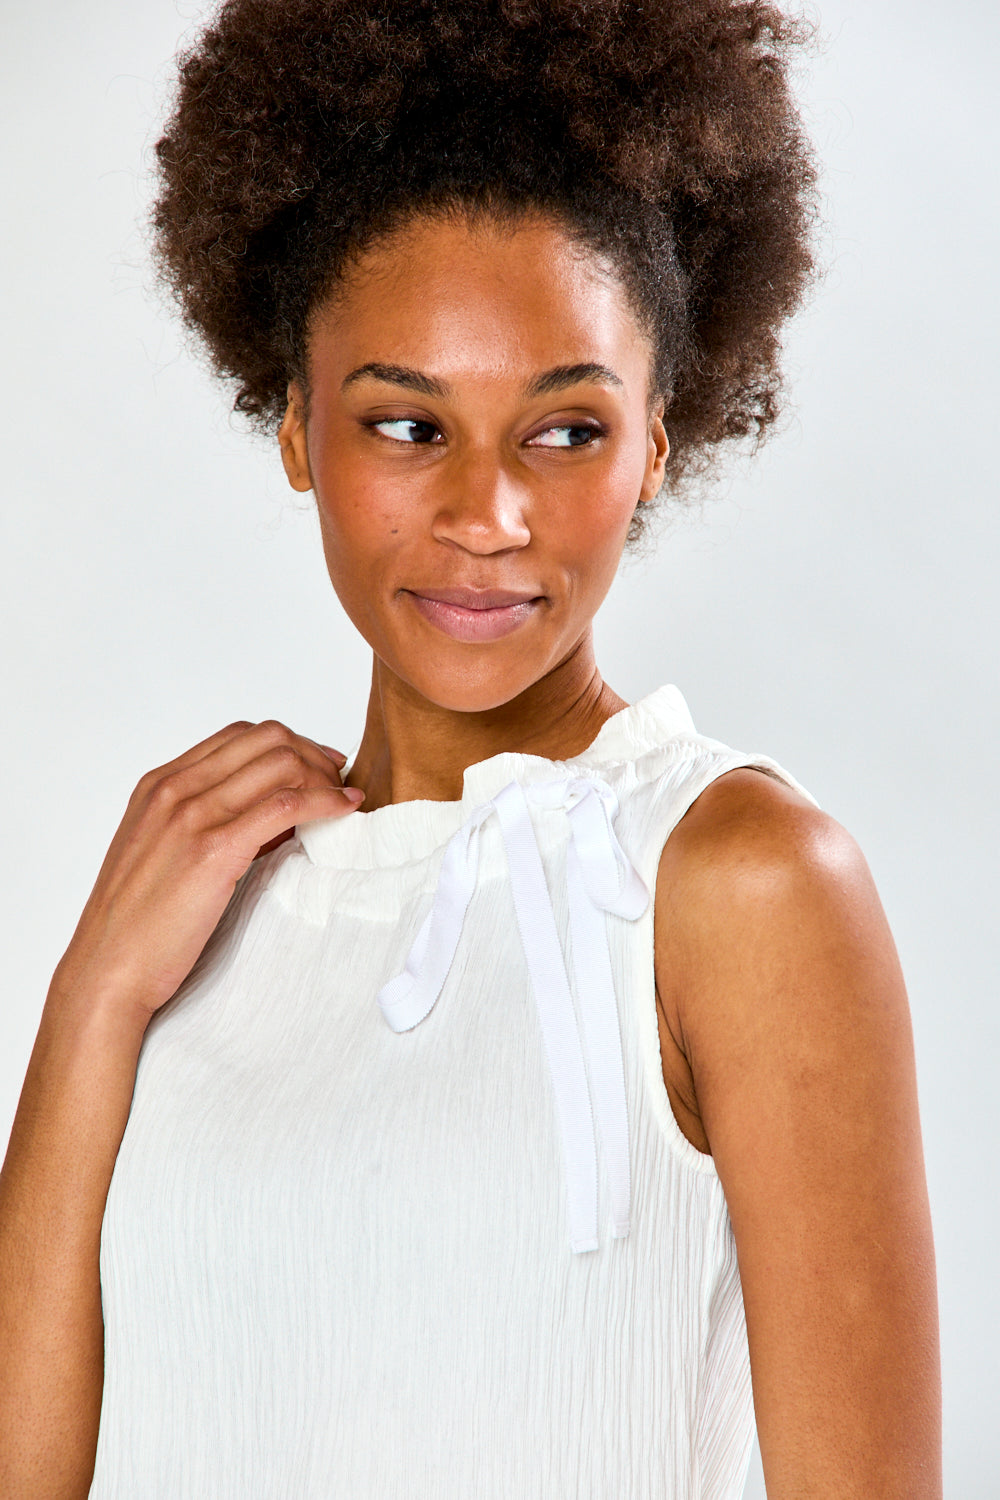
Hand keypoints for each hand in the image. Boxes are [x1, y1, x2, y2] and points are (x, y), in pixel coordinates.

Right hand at [51, 720, 362, 1024]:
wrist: (108, 967)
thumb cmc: (137, 924)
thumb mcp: (164, 852)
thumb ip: (207, 822)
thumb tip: (273, 813)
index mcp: (159, 784)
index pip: (239, 736)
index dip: (289, 744)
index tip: (317, 765)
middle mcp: (175, 789)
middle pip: (266, 739)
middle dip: (312, 754)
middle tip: (335, 783)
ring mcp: (193, 815)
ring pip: (280, 763)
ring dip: (324, 777)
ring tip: (342, 801)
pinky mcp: (214, 849)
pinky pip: (286, 805)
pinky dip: (325, 801)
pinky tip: (344, 811)